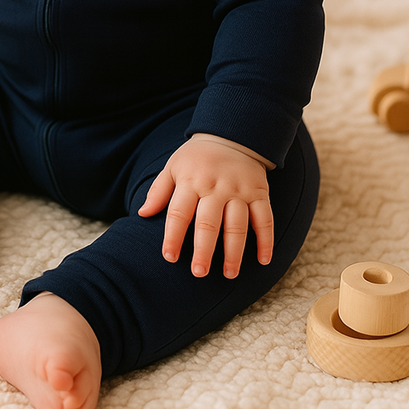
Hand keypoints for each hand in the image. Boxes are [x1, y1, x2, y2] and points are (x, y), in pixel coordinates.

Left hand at [137, 133, 273, 277]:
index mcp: (190, 180)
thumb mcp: (173, 166)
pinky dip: (266, 240)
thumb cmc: (197, 157)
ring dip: (234, 252)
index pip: (179, 212)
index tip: (169, 257)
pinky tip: (263, 261)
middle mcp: (215, 186)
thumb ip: (159, 190)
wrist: (232, 133)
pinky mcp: (259, 192)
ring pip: (237, 224)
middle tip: (199, 273)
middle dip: (203, 250)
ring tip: (229, 274)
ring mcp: (239, 190)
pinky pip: (265, 218)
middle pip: (208, 222)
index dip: (173, 236)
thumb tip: (142, 213)